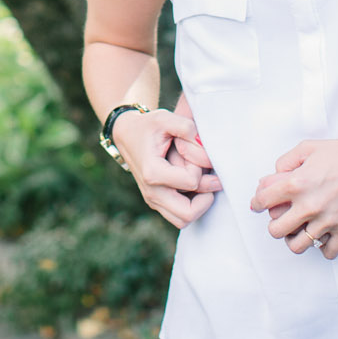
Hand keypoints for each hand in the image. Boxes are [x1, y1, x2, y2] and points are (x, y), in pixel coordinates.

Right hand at [114, 107, 221, 228]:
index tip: (194, 154)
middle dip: (205, 197)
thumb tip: (204, 144)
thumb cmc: (148, 126)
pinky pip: (178, 217)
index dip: (200, 166)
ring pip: (183, 220)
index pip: (191, 182)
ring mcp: (153, 200)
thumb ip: (186, 127)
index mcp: (153, 172)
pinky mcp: (156, 203)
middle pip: (188, 214)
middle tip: (210, 179)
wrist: (127, 135)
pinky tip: (194, 186)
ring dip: (199, 205)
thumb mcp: (165, 117)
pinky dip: (191, 206)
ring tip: (202, 183)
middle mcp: (151, 191)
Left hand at [249, 137, 337, 258]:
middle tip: (282, 219)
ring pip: (298, 246)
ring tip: (300, 231)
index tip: (258, 204)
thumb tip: (273, 178)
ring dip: (295, 239)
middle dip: (275, 225)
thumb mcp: (308, 147)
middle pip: (275, 231)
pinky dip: (322, 247)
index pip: (262, 201)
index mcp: (296, 183)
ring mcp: (328, 221)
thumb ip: (285, 162)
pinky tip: (323, 235)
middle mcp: (309, 205)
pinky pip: (327, 252)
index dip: (257, 203)